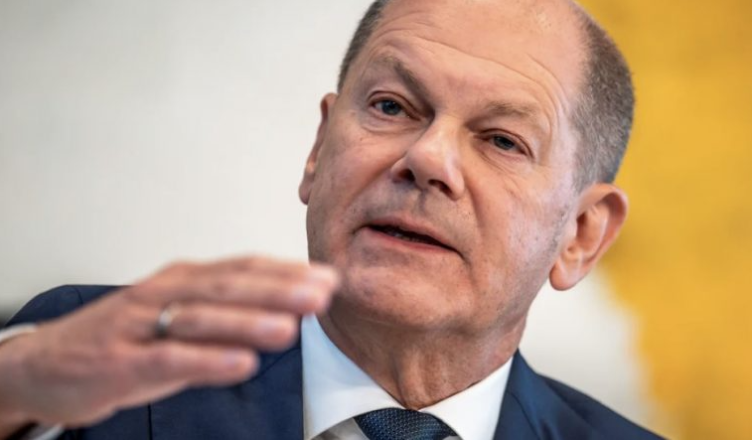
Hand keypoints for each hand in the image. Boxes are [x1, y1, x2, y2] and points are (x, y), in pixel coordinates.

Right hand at [0, 257, 338, 429]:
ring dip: (248, 320)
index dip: (285, 272)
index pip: (241, 269)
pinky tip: (241, 363)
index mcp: (182, 280)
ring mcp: (140, 325)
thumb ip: (227, 319)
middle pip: (227, 286)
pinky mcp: (120, 361)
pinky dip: (207, 359)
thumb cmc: (122, 340)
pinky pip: (168, 358)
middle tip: (321, 294)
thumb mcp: (178, 322)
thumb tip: (288, 313)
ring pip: (201, 317)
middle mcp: (164, 293)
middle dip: (279, 289)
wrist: (45, 363)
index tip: (328, 278)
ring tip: (290, 326)